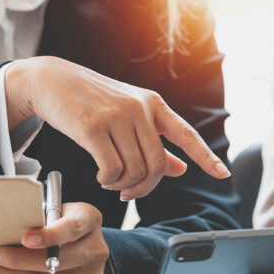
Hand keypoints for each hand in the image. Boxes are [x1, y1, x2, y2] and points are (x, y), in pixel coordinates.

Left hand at [0, 202, 119, 273]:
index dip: (48, 235)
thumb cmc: (59, 225)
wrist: (83, 249)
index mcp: (89, 219)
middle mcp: (97, 249)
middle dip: (16, 259)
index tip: (25, 238)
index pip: (72, 228)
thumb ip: (37, 217)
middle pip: (52, 261)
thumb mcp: (54, 212)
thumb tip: (0, 227)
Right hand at [5, 56, 230, 199]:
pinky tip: (100, 176)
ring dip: (122, 185)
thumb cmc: (88, 100)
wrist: (50, 80)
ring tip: (109, 181)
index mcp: (152, 103)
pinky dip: (107, 181)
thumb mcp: (125, 114)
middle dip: (144, 187)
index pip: (186, 133)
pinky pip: (111, 169)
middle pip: (157, 164)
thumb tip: (181, 169)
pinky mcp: (92, 127)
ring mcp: (116, 116)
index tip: (223, 174)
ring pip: (134, 170)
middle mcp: (139, 108)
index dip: (205, 156)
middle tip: (128, 193)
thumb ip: (153, 140)